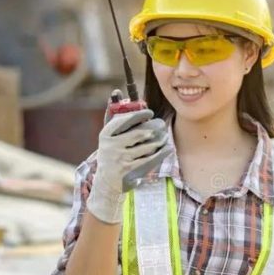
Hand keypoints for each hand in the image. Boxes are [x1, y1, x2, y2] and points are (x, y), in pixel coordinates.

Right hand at [87, 91, 168, 223]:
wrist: (106, 183)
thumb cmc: (110, 154)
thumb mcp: (107, 136)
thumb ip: (112, 114)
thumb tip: (116, 91)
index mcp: (106, 135)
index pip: (124, 120)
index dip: (139, 115)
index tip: (149, 113)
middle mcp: (112, 147)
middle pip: (138, 133)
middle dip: (152, 129)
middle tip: (161, 127)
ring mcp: (121, 160)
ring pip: (146, 147)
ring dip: (158, 142)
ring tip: (163, 139)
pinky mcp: (130, 171)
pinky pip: (150, 160)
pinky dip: (161, 154)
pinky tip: (168, 149)